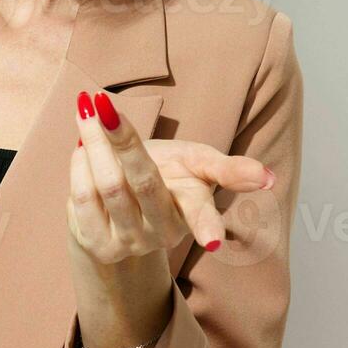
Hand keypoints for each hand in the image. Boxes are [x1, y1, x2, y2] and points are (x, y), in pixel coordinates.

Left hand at [68, 90, 274, 263]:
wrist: (120, 203)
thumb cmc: (167, 174)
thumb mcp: (198, 164)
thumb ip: (226, 168)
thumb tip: (266, 178)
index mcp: (192, 210)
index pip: (200, 211)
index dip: (208, 225)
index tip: (214, 241)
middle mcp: (162, 232)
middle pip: (144, 183)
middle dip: (123, 140)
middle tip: (106, 106)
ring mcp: (128, 240)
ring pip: (108, 186)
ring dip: (94, 142)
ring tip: (88, 109)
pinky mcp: (96, 242)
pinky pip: (82, 197)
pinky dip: (80, 164)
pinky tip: (82, 146)